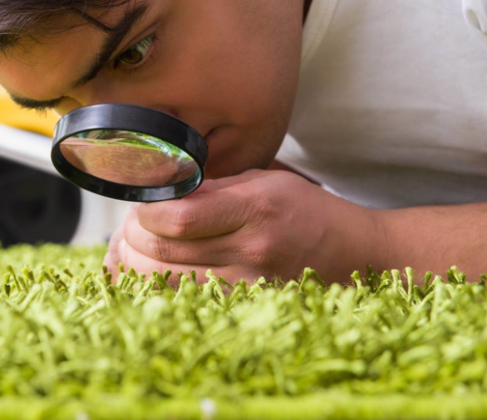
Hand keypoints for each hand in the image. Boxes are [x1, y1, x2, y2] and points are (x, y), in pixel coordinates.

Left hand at [103, 169, 379, 285]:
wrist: (356, 254)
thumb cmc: (307, 210)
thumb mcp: (265, 181)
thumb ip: (213, 187)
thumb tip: (160, 189)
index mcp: (255, 209)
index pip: (178, 219)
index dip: (146, 213)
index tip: (141, 204)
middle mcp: (251, 250)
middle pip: (165, 253)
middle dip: (133, 238)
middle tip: (130, 226)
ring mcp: (248, 285)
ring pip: (167, 283)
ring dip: (138, 266)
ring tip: (134, 248)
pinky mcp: (246, 306)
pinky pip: (186, 301)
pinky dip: (158, 289)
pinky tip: (147, 275)